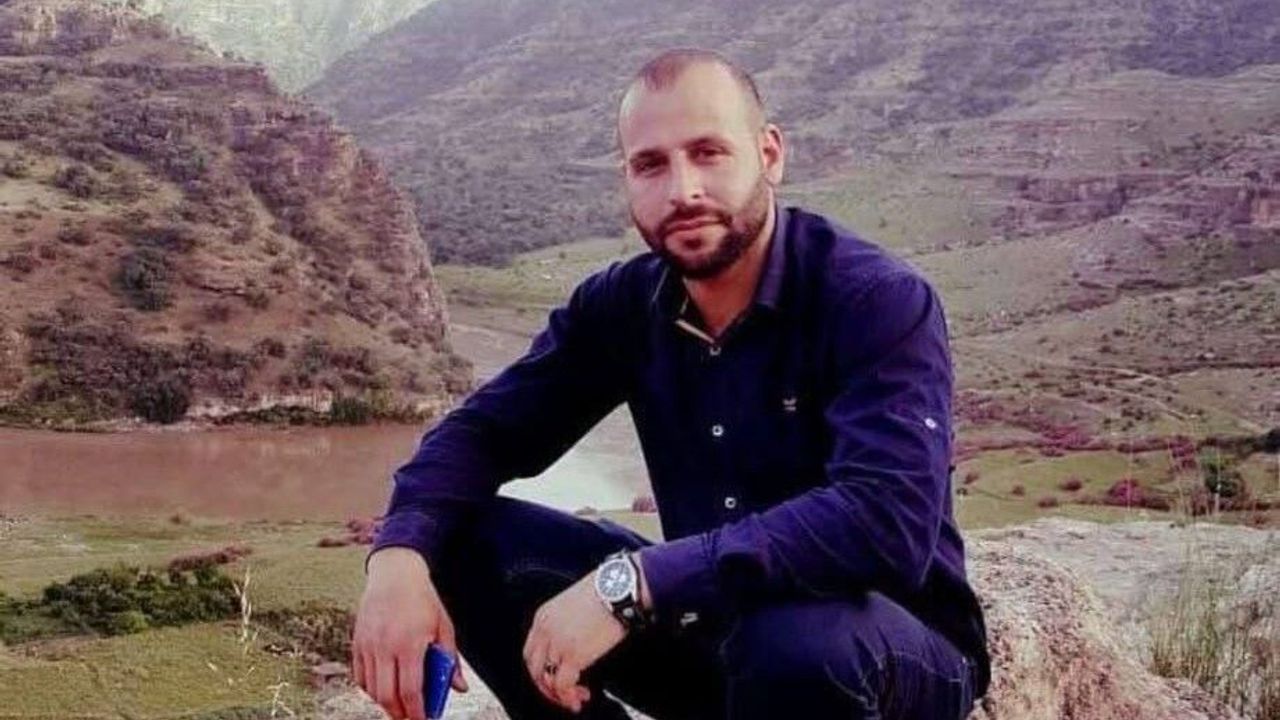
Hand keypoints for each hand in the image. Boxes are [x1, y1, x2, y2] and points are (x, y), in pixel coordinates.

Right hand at [352, 547, 468, 719]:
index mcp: (410, 643)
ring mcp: (368, 645)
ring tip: (399, 706)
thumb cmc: (423, 600)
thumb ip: (450, 660)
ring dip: (385, 703)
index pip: (410, 690)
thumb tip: (459, 688)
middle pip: (387, 696)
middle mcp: (385, 646)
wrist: (395, 574)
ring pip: (371, 689)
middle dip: (399, 714)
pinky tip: (383, 690)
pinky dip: (370, 689)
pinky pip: (360, 676)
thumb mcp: (444, 627)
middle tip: (411, 718)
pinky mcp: (357, 642)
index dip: (417, 712)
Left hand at [521, 570, 627, 712]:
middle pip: (534, 668)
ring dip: (559, 694)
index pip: (530, 651)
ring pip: (546, 679)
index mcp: (543, 616)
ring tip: (575, 699)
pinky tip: (581, 696)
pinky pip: (562, 684)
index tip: (553, 677)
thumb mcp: (574, 605)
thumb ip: (566, 625)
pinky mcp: (573, 655)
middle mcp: (545, 630)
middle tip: (562, 695)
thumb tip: (575, 643)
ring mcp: (557, 643)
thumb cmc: (605, 592)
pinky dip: (569, 696)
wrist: (618, 588)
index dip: (540, 669)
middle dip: (546, 686)